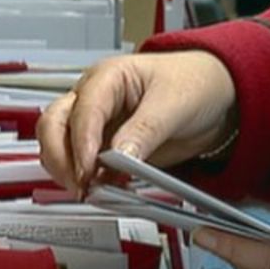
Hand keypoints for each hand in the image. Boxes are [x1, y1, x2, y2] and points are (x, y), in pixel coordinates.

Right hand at [37, 51, 237, 194]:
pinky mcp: (103, 149)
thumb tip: (118, 156)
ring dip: (67, 170)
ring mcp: (95, 125)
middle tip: (80, 184)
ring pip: (58, 146)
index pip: (82, 111)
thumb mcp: (175, 104)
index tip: (88, 169)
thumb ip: (144, 130)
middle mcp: (92, 100)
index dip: (81, 142)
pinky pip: (81, 166)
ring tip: (91, 190)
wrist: (216, 98)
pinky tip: (104, 190)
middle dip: (59, 157)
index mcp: (107, 78)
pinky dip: (86, 180)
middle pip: (53, 125)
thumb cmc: (195, 83)